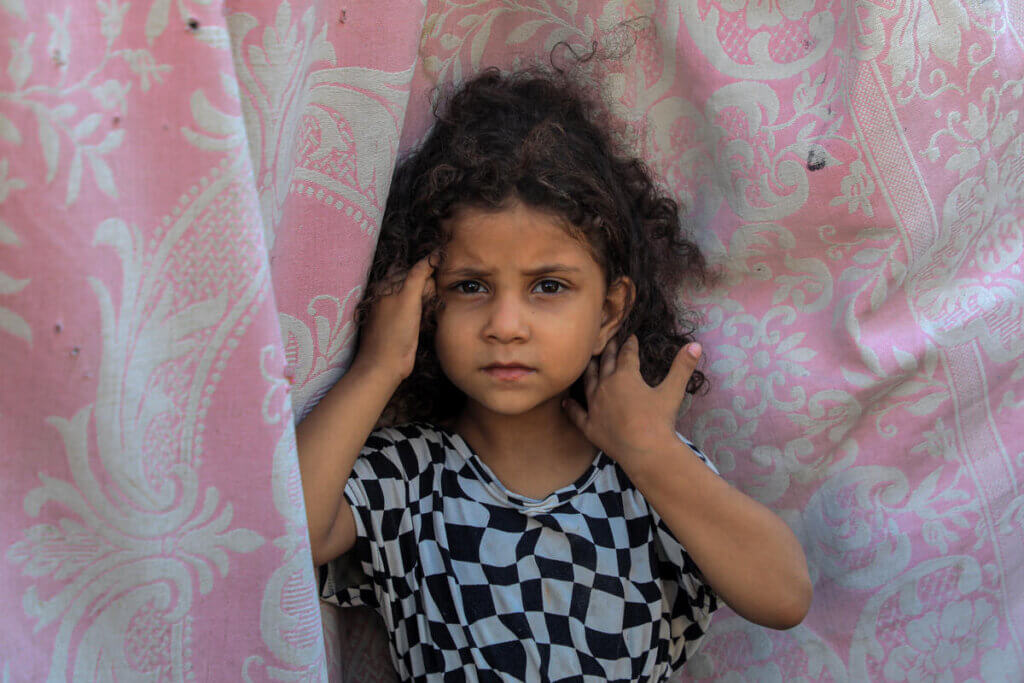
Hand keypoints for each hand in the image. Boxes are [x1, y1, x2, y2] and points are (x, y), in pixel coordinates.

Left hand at [353, 255, 436, 382]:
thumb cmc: (395, 332)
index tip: (434, 285)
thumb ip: (418, 275)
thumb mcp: (407, 299)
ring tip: (429, 310)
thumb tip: (431, 256)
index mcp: (386, 285)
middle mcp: (389, 294)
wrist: (385, 365)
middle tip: (429, 302)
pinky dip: (426, 310)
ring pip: (419, 295)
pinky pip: (418, 309)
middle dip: (427, 288)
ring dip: (428, 299)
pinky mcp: (402, 323)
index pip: (412, 268)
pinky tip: (428, 318)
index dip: (426, 274)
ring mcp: (395, 309)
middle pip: (416, 281)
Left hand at [562, 335, 702, 464]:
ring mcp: (594, 406)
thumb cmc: (660, 420)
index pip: (626, 354)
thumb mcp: (673, 391)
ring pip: (588, 382)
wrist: (645, 451)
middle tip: (609, 341)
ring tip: (588, 362)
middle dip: (608, 351)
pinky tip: (564, 400)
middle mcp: (605, 386)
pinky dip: (570, 405)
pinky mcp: (589, 425)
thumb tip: (696, 345)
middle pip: (605, 363)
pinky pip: (576, 413)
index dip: (629, 344)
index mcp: (625, 375)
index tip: (630, 337)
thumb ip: (682, 367)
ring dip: (589, 370)